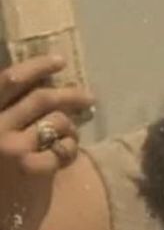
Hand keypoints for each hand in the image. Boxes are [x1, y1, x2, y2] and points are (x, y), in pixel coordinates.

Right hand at [0, 56, 93, 229]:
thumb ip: (8, 116)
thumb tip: (45, 90)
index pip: (7, 80)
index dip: (36, 67)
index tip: (59, 61)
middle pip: (42, 98)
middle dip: (72, 95)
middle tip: (89, 98)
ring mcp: (12, 148)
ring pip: (58, 121)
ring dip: (70, 128)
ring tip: (68, 139)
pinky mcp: (32, 169)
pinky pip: (64, 148)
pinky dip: (70, 151)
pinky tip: (63, 160)